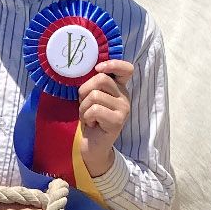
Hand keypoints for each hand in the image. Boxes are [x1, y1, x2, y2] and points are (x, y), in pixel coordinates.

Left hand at [77, 58, 134, 178]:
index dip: (113, 64)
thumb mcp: (91, 98)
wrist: (93, 146)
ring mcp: (123, 109)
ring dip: (83, 107)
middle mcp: (125, 96)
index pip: (126, 69)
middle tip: (84, 105)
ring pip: (95, 95)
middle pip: (101, 79)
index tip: (98, 69)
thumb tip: (88, 70)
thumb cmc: (91, 119)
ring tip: (88, 117)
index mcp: (119, 88)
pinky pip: (95, 109)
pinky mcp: (118, 121)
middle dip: (84, 91)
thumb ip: (94, 84)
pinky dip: (87, 116)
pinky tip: (92, 124)